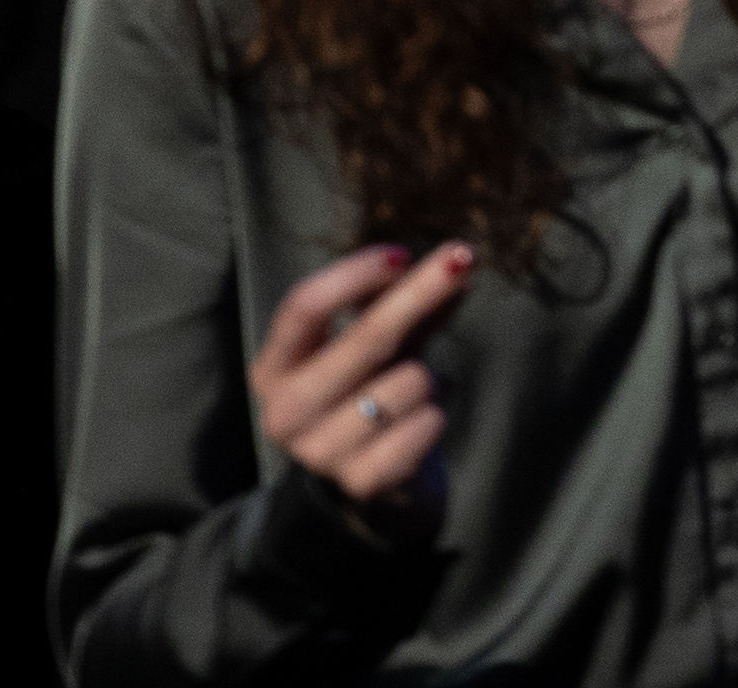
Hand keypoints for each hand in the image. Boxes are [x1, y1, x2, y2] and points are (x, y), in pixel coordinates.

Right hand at [251, 242, 473, 525]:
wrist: (374, 483)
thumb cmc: (370, 393)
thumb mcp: (380, 343)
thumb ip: (410, 303)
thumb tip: (456, 263)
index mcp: (275, 368)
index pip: (304, 307)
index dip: (354, 274)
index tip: (401, 254)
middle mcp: (285, 412)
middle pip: (364, 338)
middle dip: (418, 294)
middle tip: (462, 259)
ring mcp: (319, 453)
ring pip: (407, 383)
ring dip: (427, 379)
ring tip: (413, 394)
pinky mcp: (359, 484)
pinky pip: (422, 428)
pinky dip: (433, 418)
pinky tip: (420, 424)